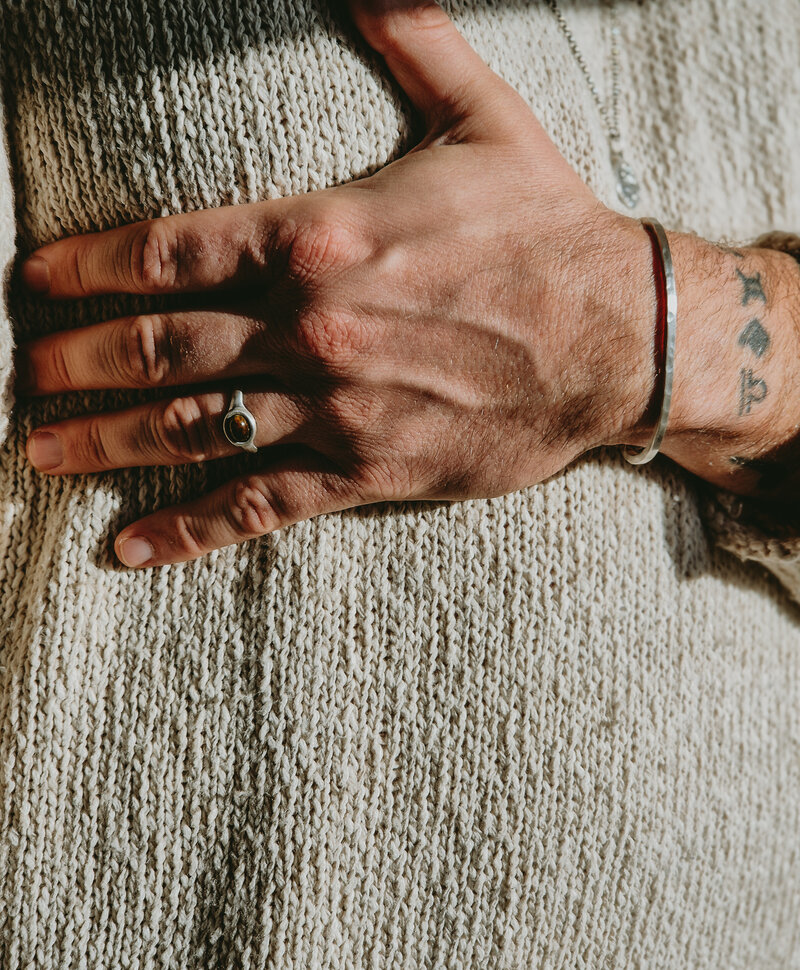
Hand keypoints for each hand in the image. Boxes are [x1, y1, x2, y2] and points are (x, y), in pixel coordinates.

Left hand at [15, 0, 657, 567]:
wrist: (620, 339)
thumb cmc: (548, 229)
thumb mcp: (483, 116)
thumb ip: (414, 34)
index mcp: (323, 234)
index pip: (169, 248)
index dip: (87, 267)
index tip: (37, 282)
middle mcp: (314, 326)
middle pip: (159, 347)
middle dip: (75, 363)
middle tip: (20, 377)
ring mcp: (336, 409)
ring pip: (191, 431)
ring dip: (103, 441)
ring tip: (39, 450)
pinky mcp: (369, 472)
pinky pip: (259, 506)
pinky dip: (186, 530)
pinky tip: (126, 546)